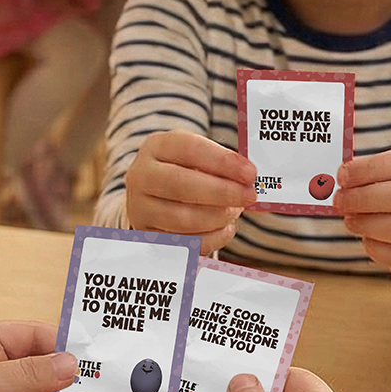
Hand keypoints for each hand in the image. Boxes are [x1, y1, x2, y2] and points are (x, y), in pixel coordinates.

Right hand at [126, 130, 256, 253]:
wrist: (151, 196)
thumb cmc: (183, 171)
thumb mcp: (196, 156)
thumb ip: (220, 163)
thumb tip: (248, 177)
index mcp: (156, 147)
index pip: (188, 149)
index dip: (222, 162)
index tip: (250, 173)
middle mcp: (141, 176)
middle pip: (180, 186)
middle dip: (222, 192)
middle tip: (249, 195)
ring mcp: (140, 209)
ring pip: (182, 219)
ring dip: (218, 217)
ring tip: (236, 211)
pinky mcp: (147, 237)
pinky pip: (184, 244)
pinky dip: (212, 238)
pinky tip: (226, 228)